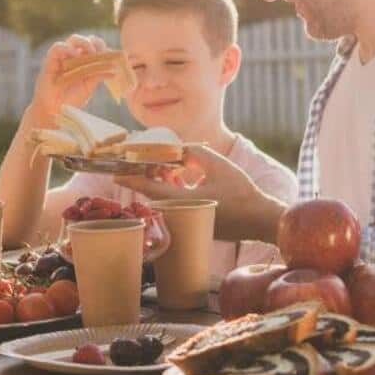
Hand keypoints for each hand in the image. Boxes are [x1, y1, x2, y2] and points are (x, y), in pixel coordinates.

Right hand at [30, 33, 111, 124]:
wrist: (54, 110)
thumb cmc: (71, 98)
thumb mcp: (88, 87)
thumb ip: (97, 76)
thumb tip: (114, 71)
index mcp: (86, 61)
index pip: (96, 46)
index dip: (104, 48)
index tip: (112, 56)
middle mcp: (75, 56)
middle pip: (87, 40)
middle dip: (96, 43)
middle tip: (101, 52)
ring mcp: (63, 57)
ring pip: (74, 39)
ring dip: (84, 43)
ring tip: (91, 52)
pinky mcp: (50, 59)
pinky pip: (58, 47)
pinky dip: (67, 49)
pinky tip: (74, 55)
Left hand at [115, 143, 276, 243]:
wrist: (259, 219)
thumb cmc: (242, 193)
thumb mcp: (218, 165)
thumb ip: (195, 152)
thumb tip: (178, 150)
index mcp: (184, 201)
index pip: (150, 189)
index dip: (131, 179)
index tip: (116, 173)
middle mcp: (181, 214)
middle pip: (155, 193)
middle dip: (149, 175)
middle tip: (146, 161)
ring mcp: (187, 222)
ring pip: (164, 199)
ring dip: (163, 182)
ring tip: (170, 166)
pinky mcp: (193, 224)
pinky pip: (175, 205)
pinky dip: (174, 191)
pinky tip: (182, 177)